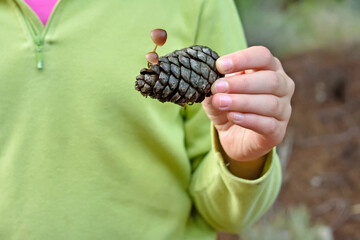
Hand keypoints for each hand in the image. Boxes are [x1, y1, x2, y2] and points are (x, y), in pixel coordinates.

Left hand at [202, 46, 294, 162]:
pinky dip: (248, 119)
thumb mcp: (217, 92)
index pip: (262, 56)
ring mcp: (284, 110)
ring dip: (241, 102)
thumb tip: (209, 78)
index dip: (242, 59)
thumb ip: (215, 84)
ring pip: (270, 103)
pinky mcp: (278, 131)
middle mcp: (282, 86)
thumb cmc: (229, 106)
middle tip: (217, 87)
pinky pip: (268, 124)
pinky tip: (233, 116)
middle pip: (270, 80)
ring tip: (220, 102)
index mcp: (269, 68)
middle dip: (241, 83)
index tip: (219, 65)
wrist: (233, 135)